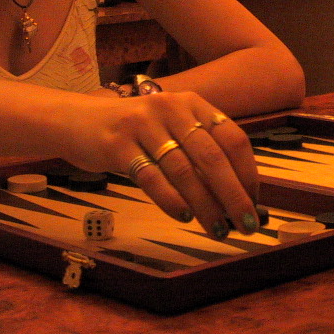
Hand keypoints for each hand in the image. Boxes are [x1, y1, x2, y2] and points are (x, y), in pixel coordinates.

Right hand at [67, 91, 259, 238]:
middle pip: (212, 157)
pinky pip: (150, 177)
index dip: (248, 173)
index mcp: (192, 104)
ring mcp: (143, 124)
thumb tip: (238, 197)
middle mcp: (171, 108)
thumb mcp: (170, 130)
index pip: (232, 138)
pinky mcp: (117, 144)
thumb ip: (200, 154)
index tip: (255, 203)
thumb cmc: (134, 133)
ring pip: (184, 170)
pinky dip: (170, 199)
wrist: (78, 121)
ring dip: (205, 205)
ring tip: (216, 229)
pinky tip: (182, 216)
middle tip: (246, 226)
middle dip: (234, 195)